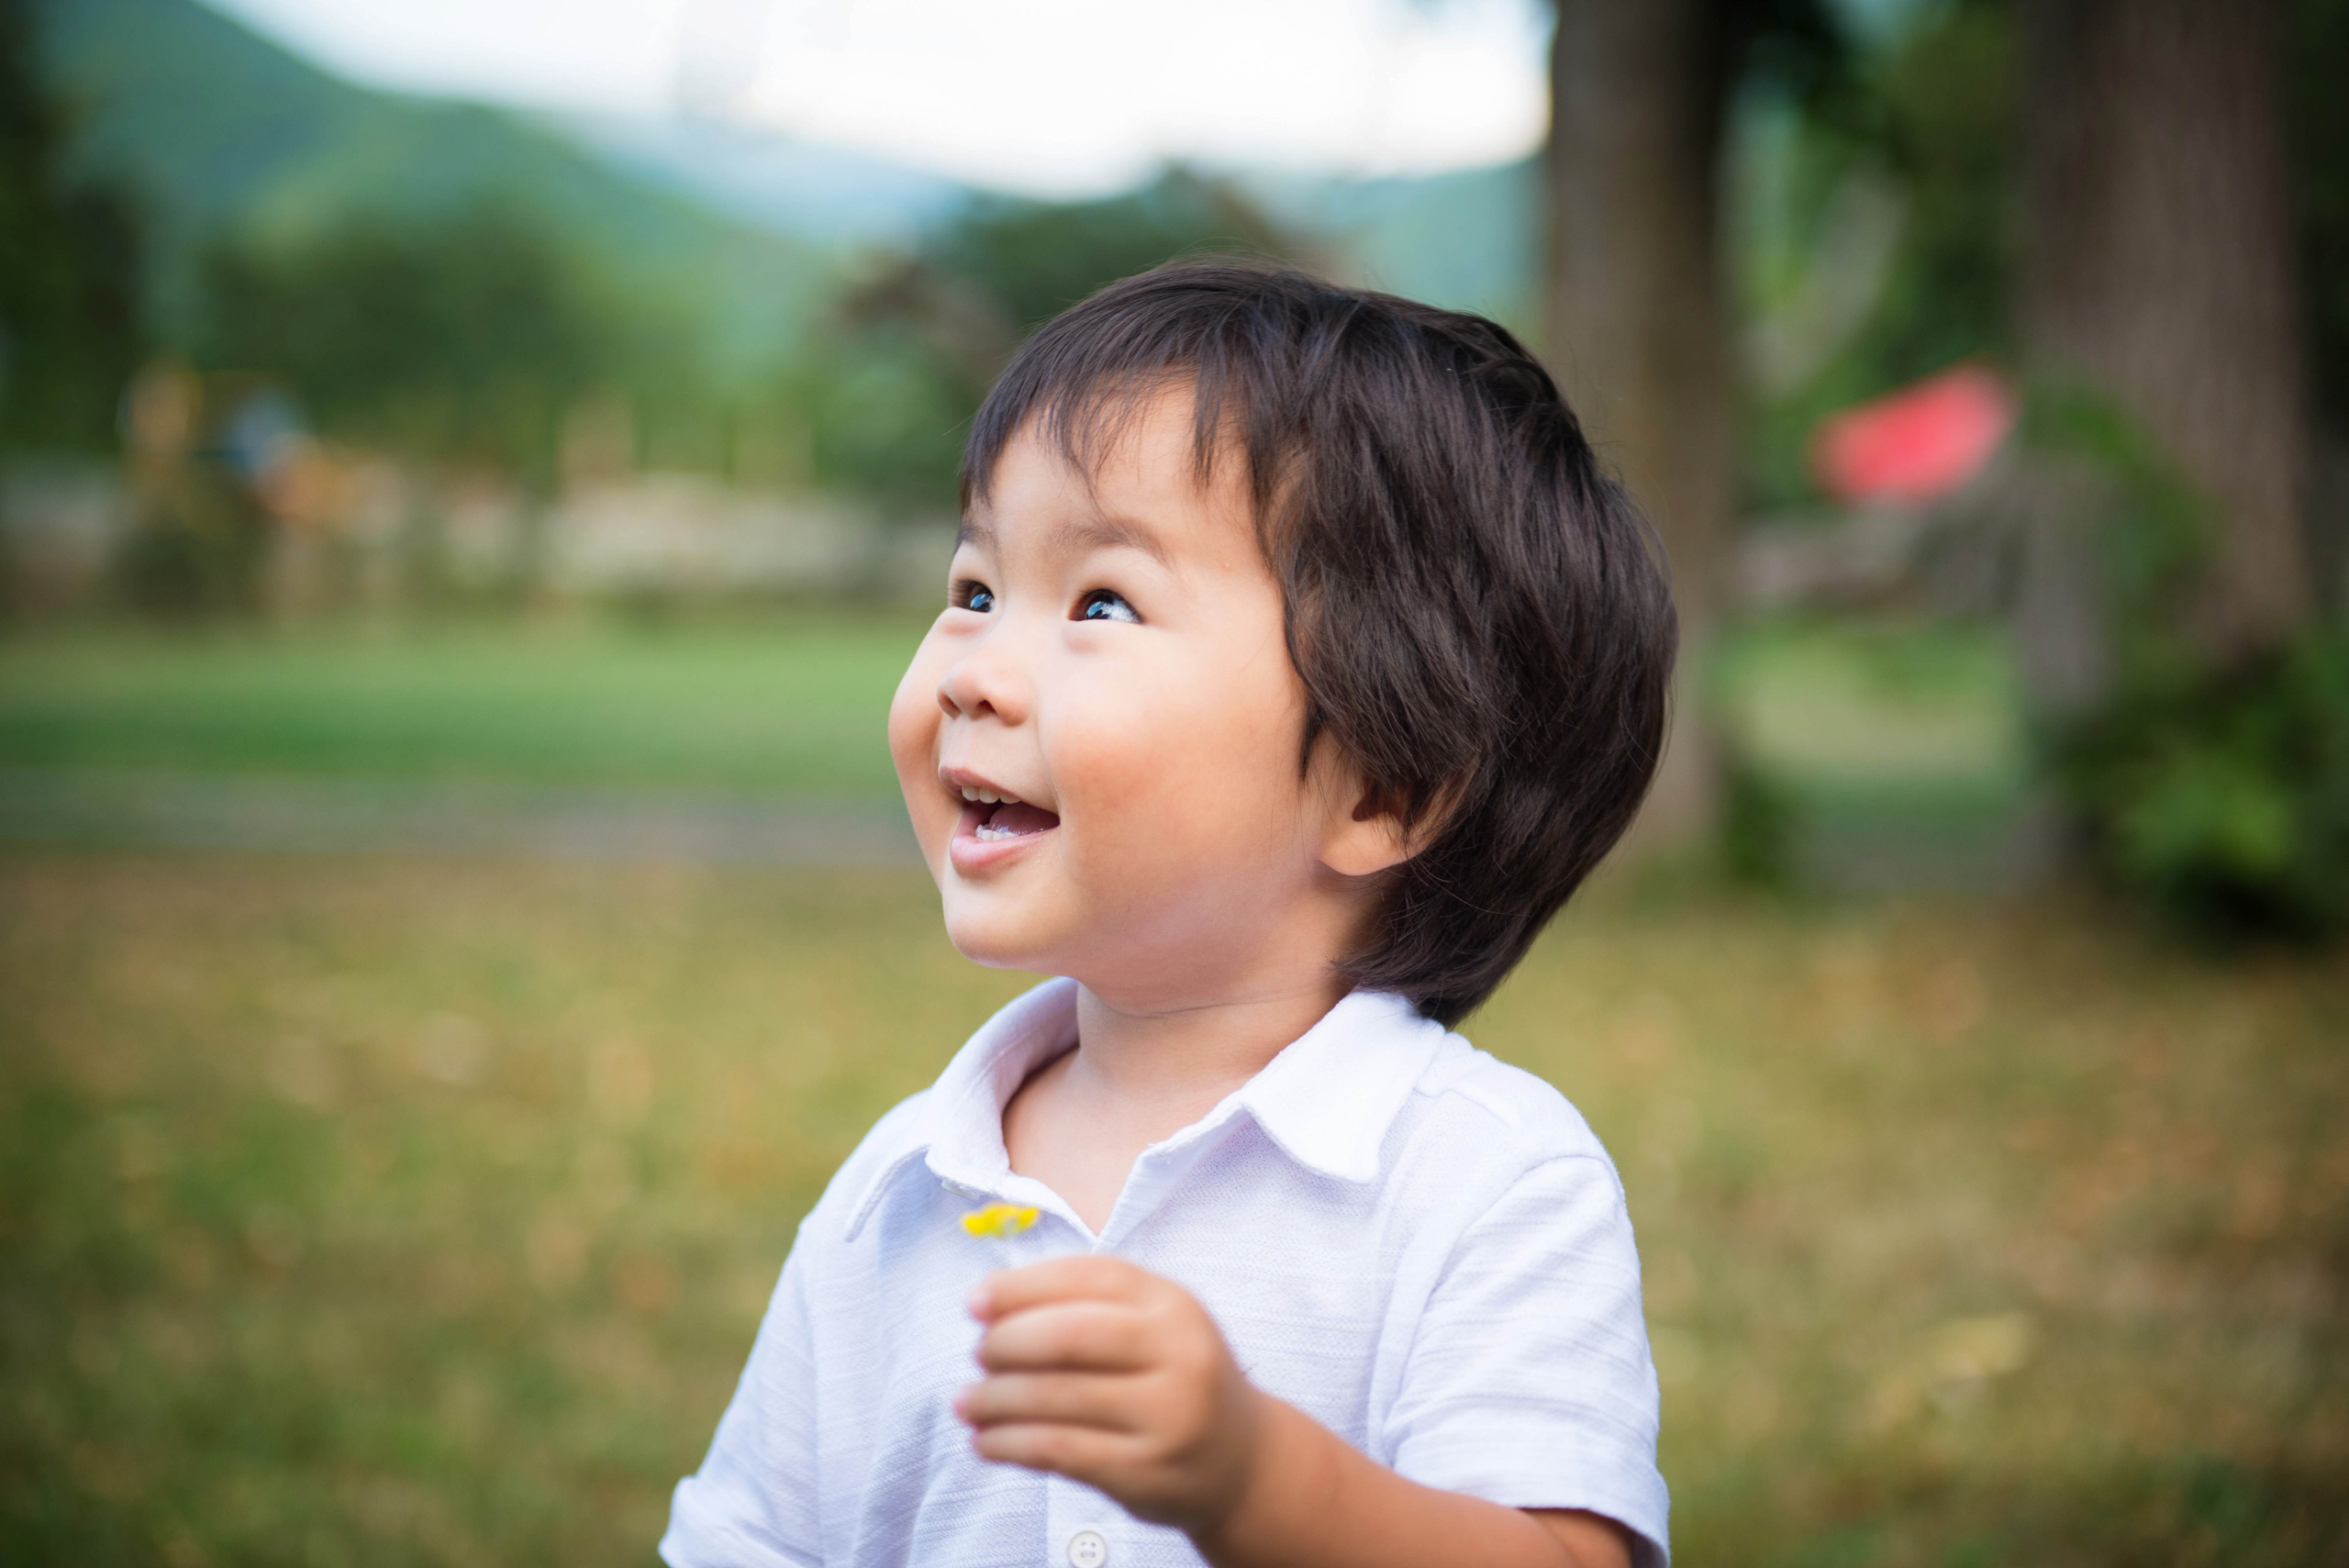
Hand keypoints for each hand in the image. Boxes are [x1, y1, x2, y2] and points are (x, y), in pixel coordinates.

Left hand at [955, 1255, 1265, 1536]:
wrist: (1241, 1460)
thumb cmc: (1173, 1378)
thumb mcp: (1153, 1325)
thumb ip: (1087, 1305)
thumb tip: (989, 1302)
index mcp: (1172, 1304)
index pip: (1086, 1278)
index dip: (1020, 1286)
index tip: (974, 1302)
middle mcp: (1177, 1354)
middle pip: (1068, 1335)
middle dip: (1005, 1342)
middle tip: (978, 1354)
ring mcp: (1165, 1416)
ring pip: (1055, 1398)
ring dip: (994, 1399)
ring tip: (968, 1402)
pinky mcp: (1144, 1471)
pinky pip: (1058, 1450)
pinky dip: (1009, 1444)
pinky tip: (985, 1442)